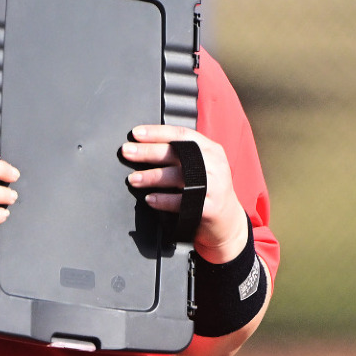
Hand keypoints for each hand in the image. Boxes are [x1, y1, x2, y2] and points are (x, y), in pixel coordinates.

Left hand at [122, 125, 246, 262]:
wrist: (228, 222)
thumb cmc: (208, 190)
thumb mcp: (203, 166)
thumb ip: (183, 154)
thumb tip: (144, 145)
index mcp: (211, 150)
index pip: (182, 135)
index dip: (157, 132)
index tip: (136, 134)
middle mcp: (215, 165)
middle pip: (178, 153)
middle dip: (149, 152)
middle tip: (127, 152)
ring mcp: (215, 186)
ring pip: (179, 177)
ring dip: (152, 177)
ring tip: (133, 179)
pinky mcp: (210, 207)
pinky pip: (182, 202)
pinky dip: (163, 200)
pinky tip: (150, 199)